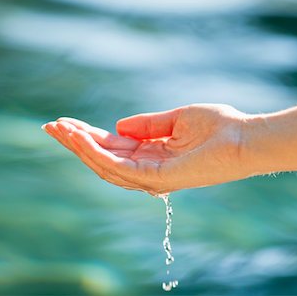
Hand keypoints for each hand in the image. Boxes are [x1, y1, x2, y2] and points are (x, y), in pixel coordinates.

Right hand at [43, 104, 249, 194]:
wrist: (244, 137)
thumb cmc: (219, 126)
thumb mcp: (178, 118)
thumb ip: (148, 124)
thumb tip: (118, 125)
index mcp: (156, 153)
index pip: (116, 147)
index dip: (91, 136)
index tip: (67, 122)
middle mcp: (152, 168)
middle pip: (106, 158)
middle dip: (78, 143)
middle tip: (52, 126)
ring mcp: (155, 176)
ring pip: (109, 166)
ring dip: (82, 148)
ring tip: (60, 130)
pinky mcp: (161, 178)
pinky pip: (123, 168)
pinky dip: (100, 155)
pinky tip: (82, 139)